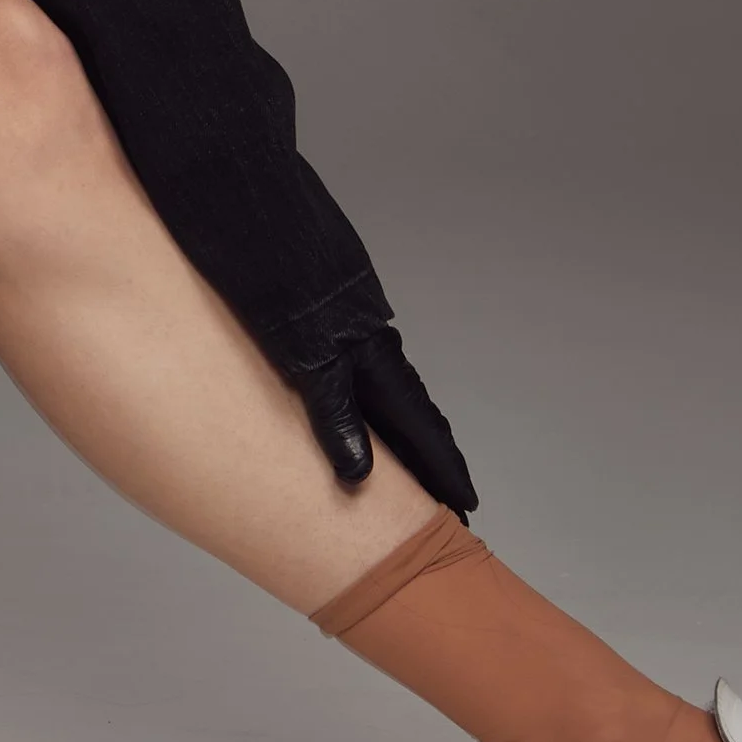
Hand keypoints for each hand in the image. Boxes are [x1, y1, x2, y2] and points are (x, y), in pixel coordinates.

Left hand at [269, 313, 475, 517]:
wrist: (274, 236)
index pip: (427, 434)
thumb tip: (358, 474)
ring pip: (392, 408)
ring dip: (405, 444)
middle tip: (443, 505)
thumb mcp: (315, 365)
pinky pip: (367, 392)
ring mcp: (361, 348)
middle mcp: (380, 361)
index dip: (446, 472)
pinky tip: (363, 428)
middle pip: (417, 424)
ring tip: (410, 479)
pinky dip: (375, 421)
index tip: (466, 504)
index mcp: (385, 370)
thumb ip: (336, 417)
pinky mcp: (335, 337)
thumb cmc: (297, 298)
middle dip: (432, 467)